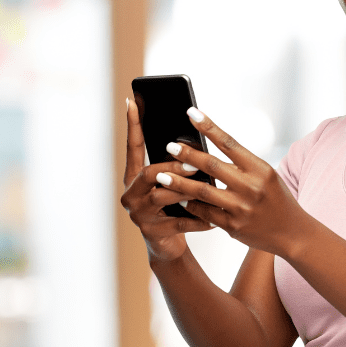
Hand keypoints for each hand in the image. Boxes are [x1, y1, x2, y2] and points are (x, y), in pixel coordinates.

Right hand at [121, 98, 214, 262]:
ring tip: (205, 185)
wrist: (168, 245)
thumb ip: (177, 167)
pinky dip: (199, 219)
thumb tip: (195, 143)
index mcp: (135, 178)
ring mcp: (139, 214)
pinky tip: (214, 218)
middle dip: (172, 167)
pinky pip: (179, 222)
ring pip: (162, 197)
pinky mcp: (153, 232)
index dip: (133, 125)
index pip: (134, 147)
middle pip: (148, 173)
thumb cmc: (175, 207)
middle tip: (192, 163)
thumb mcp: (174, 184)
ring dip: (185, 189)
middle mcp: (131, 194)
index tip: (133, 101)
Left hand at [156, 107, 305, 257]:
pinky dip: (190, 205)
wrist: (292, 233)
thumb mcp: (266, 176)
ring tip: (161, 174)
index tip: (191, 113)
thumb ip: (241, 166)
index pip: (230, 143)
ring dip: (179, 182)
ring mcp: (241, 208)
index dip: (209, 127)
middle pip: (212, 166)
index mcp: (260, 169)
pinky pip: (205, 213)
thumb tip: (209, 153)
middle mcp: (251, 187)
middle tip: (169, 146)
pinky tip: (178, 199)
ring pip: (202, 191)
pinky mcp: (233, 226)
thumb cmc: (277, 199)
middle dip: (187, 155)